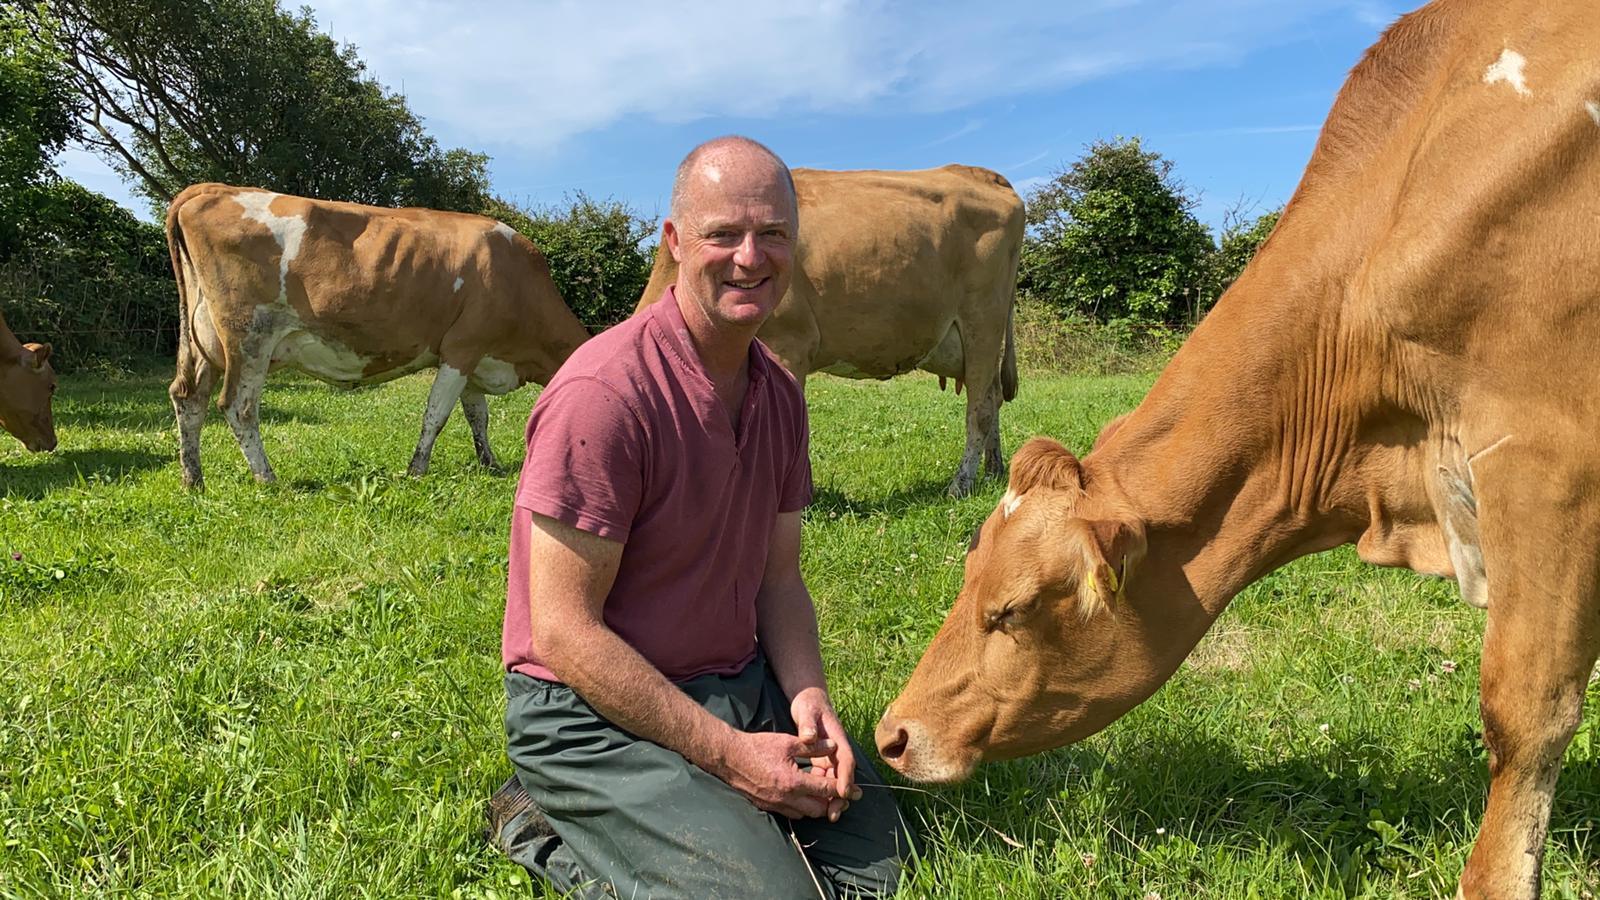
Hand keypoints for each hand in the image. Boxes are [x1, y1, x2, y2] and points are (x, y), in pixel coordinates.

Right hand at [714, 729, 839, 819]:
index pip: (825, 790)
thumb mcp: (788, 742)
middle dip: (832, 803)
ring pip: (805, 815)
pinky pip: (791, 814)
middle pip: (818, 810)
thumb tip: (834, 747)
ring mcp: (775, 805)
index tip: (856, 791)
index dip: (843, 790)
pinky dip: (802, 808)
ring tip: (825, 796)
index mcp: (793, 782)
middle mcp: (786, 798)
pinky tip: (804, 797)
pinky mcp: (767, 806)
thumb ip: (813, 747)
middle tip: (841, 795)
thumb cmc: (758, 747)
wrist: (730, 757)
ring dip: (816, 807)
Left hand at [789, 687, 861, 821]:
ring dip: (832, 798)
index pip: (846, 760)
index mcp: (838, 738)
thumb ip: (808, 724)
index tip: (843, 793)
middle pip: (843, 775)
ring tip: (828, 815)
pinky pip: (825, 779)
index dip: (846, 777)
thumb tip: (809, 738)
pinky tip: (816, 803)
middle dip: (841, 795)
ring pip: (835, 780)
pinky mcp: (822, 760)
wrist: (810, 701)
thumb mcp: (807, 711)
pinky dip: (822, 791)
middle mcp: (837, 750)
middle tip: (834, 813)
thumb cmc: (810, 705)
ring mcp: (830, 756)